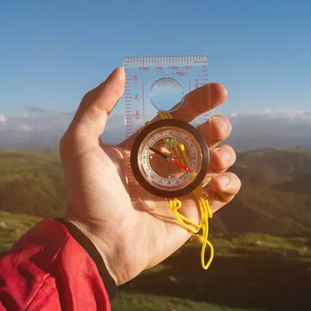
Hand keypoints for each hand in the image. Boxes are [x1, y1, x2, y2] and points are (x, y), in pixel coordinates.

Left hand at [59, 67, 239, 284]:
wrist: (98, 240)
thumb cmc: (87, 193)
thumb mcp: (80, 142)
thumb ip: (96, 104)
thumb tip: (121, 71)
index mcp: (145, 146)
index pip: (179, 117)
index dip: (200, 101)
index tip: (220, 91)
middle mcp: (167, 164)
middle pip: (204, 137)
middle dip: (217, 127)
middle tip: (217, 127)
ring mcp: (182, 189)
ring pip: (219, 162)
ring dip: (225, 154)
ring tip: (215, 159)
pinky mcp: (194, 212)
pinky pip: (224, 193)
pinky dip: (230, 184)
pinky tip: (218, 181)